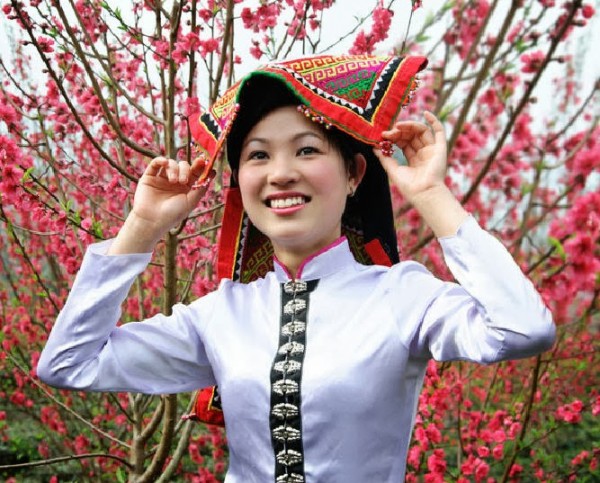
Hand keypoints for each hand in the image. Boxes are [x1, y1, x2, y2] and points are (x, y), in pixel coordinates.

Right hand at [133, 155, 212, 232]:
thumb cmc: (173, 214)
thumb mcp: (190, 202)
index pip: (195, 173)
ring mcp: (162, 179)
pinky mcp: (150, 177)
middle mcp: (175, 182)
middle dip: (186, 170)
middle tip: (183, 181)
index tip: (204, 161)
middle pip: (184, 166)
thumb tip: (212, 172)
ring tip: (173, 181)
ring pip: (171, 164)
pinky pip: (156, 163)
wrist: (151, 221)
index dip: (200, 166)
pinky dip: (160, 160)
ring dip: (174, 169)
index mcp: (187, 188)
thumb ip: (200, 187)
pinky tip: (164, 162)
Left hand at [374, 111, 468, 236]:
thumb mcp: (392, 170)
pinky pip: (439, 131)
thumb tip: (374, 146)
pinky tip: (425, 113)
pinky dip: (434, 121)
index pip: (403, 143)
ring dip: (410, 126)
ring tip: (399, 126)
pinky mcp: (441, 148)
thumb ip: (384, 157)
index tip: (383, 135)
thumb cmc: (408, 186)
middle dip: (399, 132)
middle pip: (411, 136)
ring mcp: (432, 150)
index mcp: (414, 159)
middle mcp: (423, 154)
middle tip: (389, 131)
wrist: (423, 193)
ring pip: (421, 132)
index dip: (394, 137)